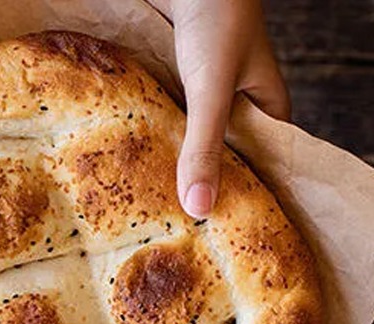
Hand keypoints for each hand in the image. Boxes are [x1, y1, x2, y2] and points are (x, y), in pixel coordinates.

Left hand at [152, 0, 289, 216]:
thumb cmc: (215, 20)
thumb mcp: (211, 91)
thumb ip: (204, 145)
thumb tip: (199, 207)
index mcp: (264, 110)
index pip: (257, 168)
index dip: (237, 200)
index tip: (213, 236)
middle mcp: (233, 105)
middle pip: (216, 157)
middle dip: (193, 187)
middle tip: (168, 232)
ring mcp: (200, 93)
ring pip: (183, 138)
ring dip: (164, 162)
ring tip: (142, 209)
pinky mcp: (169, 80)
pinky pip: (158, 115)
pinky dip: (145, 134)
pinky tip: (124, 163)